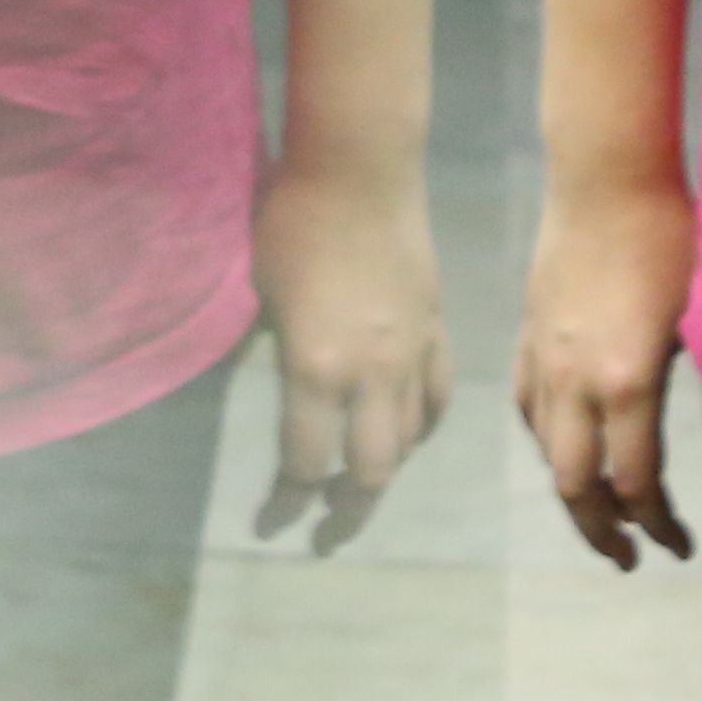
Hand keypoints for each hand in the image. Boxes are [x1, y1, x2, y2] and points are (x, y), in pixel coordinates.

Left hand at [249, 162, 453, 555]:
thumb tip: (286, 391)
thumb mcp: (264, 298)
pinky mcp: (436, 327)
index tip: (271, 525)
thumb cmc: (290, 221)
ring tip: (359, 485)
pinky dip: (420, 427)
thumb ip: (280, 355)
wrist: (359, 168)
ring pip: (408, 439)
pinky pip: (437, 396)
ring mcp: (411, 351)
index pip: (304, 461)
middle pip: (370, 470)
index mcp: (315, 368)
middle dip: (345, 511)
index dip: (286, 504)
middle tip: (325, 532)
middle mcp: (370, 373)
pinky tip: (406, 432)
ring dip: (383, 470)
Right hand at [513, 173, 698, 567]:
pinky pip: (527, 410)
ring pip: (547, 451)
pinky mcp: (526, 337)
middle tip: (631, 558)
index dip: (658, 525)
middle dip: (603, 533)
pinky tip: (567, 447)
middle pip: (576, 487)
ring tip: (603, 511)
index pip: (637, 481)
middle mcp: (575, 381)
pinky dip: (548, 443)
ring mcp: (543, 359)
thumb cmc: (671, 236)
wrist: (605, 176)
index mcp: (627, 381)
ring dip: (575, 492)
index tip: (680, 547)